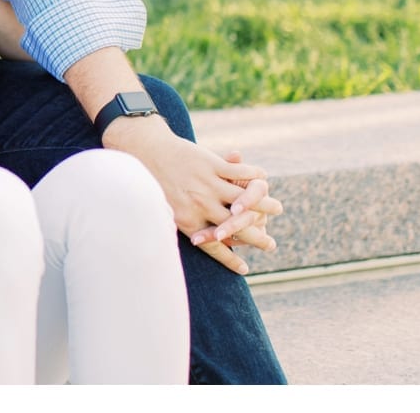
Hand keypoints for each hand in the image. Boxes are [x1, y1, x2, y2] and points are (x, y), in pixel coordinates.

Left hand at [103, 117, 270, 274]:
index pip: (215, 247)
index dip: (230, 260)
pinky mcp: (211, 164)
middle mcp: (200, 206)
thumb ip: (184, 225)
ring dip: (263, 205)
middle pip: (236, 226)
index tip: (244, 269)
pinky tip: (262, 178)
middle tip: (270, 244)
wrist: (143, 150)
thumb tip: (196, 246)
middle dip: (256, 238)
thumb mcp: (163, 208)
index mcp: (187, 222)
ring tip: (276, 209)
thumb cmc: (151, 182)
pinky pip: (239, 173)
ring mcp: (207, 184)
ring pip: (243, 200)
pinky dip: (252, 175)